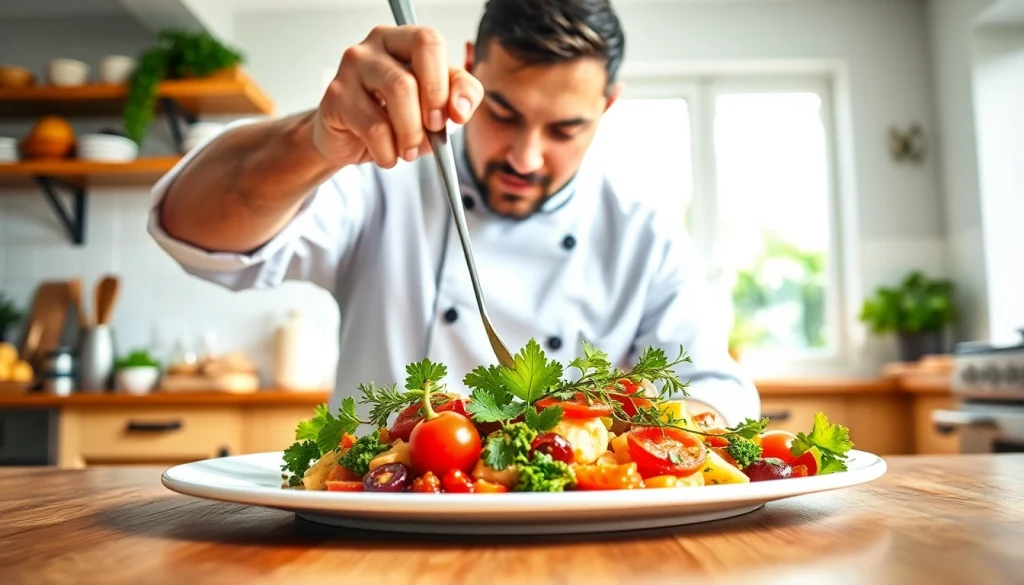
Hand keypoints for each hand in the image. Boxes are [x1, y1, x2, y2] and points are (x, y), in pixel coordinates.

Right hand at [313, 25, 483, 168]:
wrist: (347, 138)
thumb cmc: (391, 116)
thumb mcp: (432, 105)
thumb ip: (455, 97)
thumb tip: (460, 109)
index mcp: (402, 39)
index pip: (430, 43)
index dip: (447, 82)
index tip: (455, 115)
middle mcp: (374, 46)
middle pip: (412, 71)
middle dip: (430, 108)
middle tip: (434, 131)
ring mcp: (352, 68)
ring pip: (397, 93)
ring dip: (411, 134)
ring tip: (410, 151)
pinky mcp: (336, 96)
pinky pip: (374, 127)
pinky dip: (388, 151)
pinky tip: (387, 155)